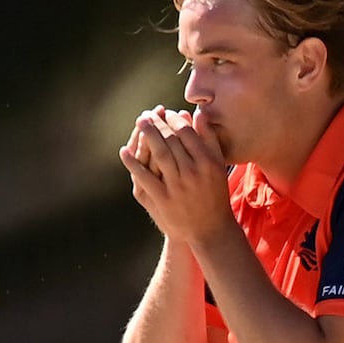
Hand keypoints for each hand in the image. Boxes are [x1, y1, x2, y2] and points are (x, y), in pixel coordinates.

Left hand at [119, 106, 229, 243]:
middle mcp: (193, 172)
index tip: (167, 113)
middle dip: (158, 124)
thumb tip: (199, 113)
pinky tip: (125, 151)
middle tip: (147, 114)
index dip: (174, 120)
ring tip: (140, 122)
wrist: (210, 229)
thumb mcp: (218, 166)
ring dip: (146, 136)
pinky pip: (144, 177)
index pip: (187, 133)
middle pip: (171, 141)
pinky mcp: (162, 199)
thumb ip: (210, 139)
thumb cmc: (215, 194)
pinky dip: (133, 163)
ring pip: (158, 155)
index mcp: (208, 162)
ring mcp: (177, 186)